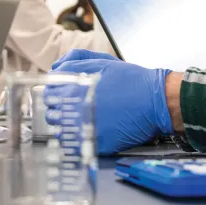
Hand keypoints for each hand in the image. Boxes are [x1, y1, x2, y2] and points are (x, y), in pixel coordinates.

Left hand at [52, 49, 172, 154]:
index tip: (60, 96)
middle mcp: (77, 108)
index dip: (53, 94)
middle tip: (71, 109)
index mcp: (74, 88)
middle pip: (53, 114)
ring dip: (67, 127)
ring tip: (81, 121)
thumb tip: (54, 68)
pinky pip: (81, 144)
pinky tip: (91, 132)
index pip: (48, 95)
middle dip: (59, 111)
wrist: (157, 100)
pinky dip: (82, 139)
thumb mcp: (100, 60)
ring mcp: (88, 128)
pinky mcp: (100, 143)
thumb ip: (73, 60)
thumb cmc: (130, 79)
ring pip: (63, 132)